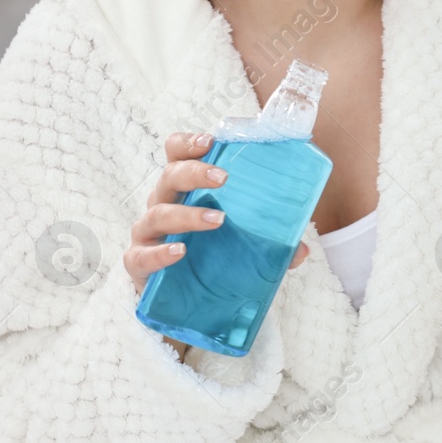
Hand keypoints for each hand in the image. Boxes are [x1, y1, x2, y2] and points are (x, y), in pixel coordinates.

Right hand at [130, 132, 310, 355]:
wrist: (181, 301)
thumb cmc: (210, 255)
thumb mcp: (241, 242)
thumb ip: (272, 244)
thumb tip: (302, 249)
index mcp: (185, 189)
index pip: (177, 155)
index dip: (188, 143)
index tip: (210, 140)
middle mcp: (163, 204)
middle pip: (169, 177)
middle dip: (195, 172)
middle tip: (224, 178)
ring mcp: (148, 234)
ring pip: (158, 214)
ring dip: (187, 214)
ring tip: (217, 220)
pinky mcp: (138, 264)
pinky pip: (142, 255)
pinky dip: (160, 253)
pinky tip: (180, 252)